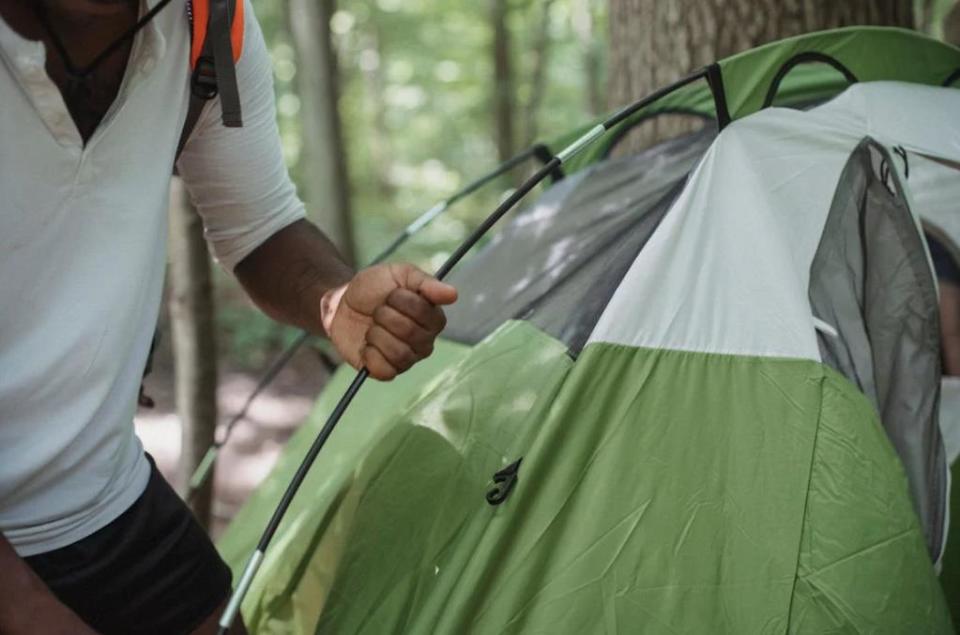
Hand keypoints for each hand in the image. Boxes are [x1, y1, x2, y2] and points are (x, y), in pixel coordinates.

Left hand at [321, 263, 457, 379]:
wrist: (342, 304)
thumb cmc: (375, 287)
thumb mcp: (399, 274)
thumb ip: (426, 283)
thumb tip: (453, 294)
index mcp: (432, 318)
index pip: (424, 312)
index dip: (401, 300)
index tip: (391, 294)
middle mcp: (425, 341)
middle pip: (410, 333)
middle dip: (385, 316)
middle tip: (378, 311)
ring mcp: (407, 359)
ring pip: (399, 354)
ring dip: (377, 335)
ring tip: (372, 327)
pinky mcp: (386, 371)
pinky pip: (385, 371)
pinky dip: (370, 355)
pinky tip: (367, 344)